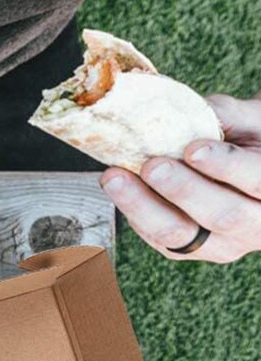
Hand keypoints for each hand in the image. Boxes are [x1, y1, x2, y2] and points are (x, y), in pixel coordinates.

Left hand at [101, 94, 260, 262]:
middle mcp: (256, 225)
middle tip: (151, 166)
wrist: (250, 171)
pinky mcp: (192, 250)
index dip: (225, 165)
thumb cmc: (255, 139)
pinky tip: (118, 189)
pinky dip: (135, 214)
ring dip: (143, 207)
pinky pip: (160, 240)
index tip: (193, 148)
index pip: (259, 180)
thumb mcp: (256, 121)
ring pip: (181, 236)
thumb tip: (192, 110)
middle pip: (222, 214)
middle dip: (182, 190)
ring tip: (115, 179)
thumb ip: (233, 115)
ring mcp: (224, 244)